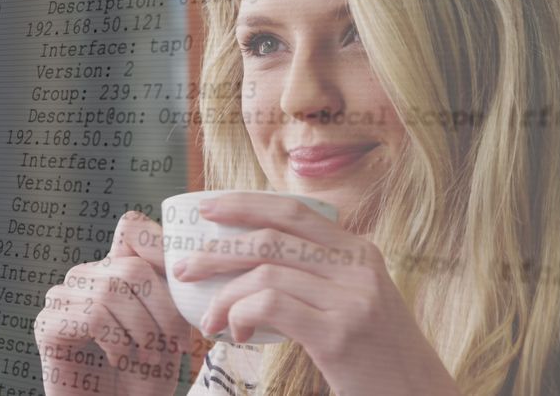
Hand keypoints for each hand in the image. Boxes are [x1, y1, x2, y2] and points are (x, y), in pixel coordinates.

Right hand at [34, 211, 202, 395]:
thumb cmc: (144, 377)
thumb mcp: (171, 330)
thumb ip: (173, 293)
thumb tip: (184, 264)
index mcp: (114, 270)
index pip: (131, 227)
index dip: (159, 245)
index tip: (183, 284)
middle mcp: (85, 276)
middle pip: (131, 267)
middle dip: (161, 312)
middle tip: (170, 347)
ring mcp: (62, 298)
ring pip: (112, 290)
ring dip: (142, 331)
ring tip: (146, 358)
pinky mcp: (47, 324)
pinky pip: (92, 316)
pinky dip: (117, 341)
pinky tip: (120, 358)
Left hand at [173, 193, 460, 395]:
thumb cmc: (376, 355)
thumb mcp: (357, 300)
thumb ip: (320, 275)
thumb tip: (251, 264)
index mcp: (359, 251)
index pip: (293, 211)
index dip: (244, 204)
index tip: (207, 210)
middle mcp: (358, 267)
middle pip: (270, 238)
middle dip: (217, 250)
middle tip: (184, 268)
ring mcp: (352, 299)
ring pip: (265, 273)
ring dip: (224, 297)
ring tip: (210, 321)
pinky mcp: (339, 334)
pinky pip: (271, 306)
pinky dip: (242, 316)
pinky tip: (237, 334)